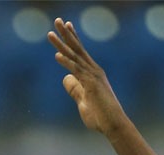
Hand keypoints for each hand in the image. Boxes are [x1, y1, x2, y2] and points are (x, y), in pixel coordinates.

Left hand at [47, 18, 125, 136]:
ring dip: (62, 45)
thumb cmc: (101, 117)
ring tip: (50, 33)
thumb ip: (75, 89)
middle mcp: (94, 71)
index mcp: (92, 73)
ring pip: (75, 57)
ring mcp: (93, 76)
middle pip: (77, 48)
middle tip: (57, 20)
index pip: (80, 52)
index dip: (73, 38)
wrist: (114, 125)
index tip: (66, 25)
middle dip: (66, 34)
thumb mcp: (83, 101)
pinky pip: (77, 71)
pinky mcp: (91, 85)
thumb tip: (66, 78)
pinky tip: (57, 56)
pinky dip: (67, 63)